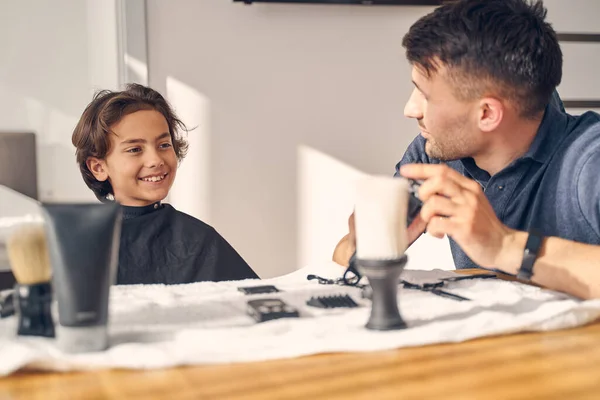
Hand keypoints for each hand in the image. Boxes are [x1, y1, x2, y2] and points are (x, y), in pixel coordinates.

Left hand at [400, 163, 518, 270]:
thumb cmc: (484, 227)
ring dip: (426, 215)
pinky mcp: (464, 228)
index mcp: (470, 188)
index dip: (421, 169)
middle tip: (424, 203)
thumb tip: (426, 191)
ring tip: (432, 223)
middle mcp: (469, 196)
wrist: (504, 246)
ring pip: (433, 202)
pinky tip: (439, 234)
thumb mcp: (471, 204)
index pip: (442, 170)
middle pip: (438, 180)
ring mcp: (467, 212)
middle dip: (423, 190)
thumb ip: (453, 195)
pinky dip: (432, 230)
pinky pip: (436, 223)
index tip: (406, 170)